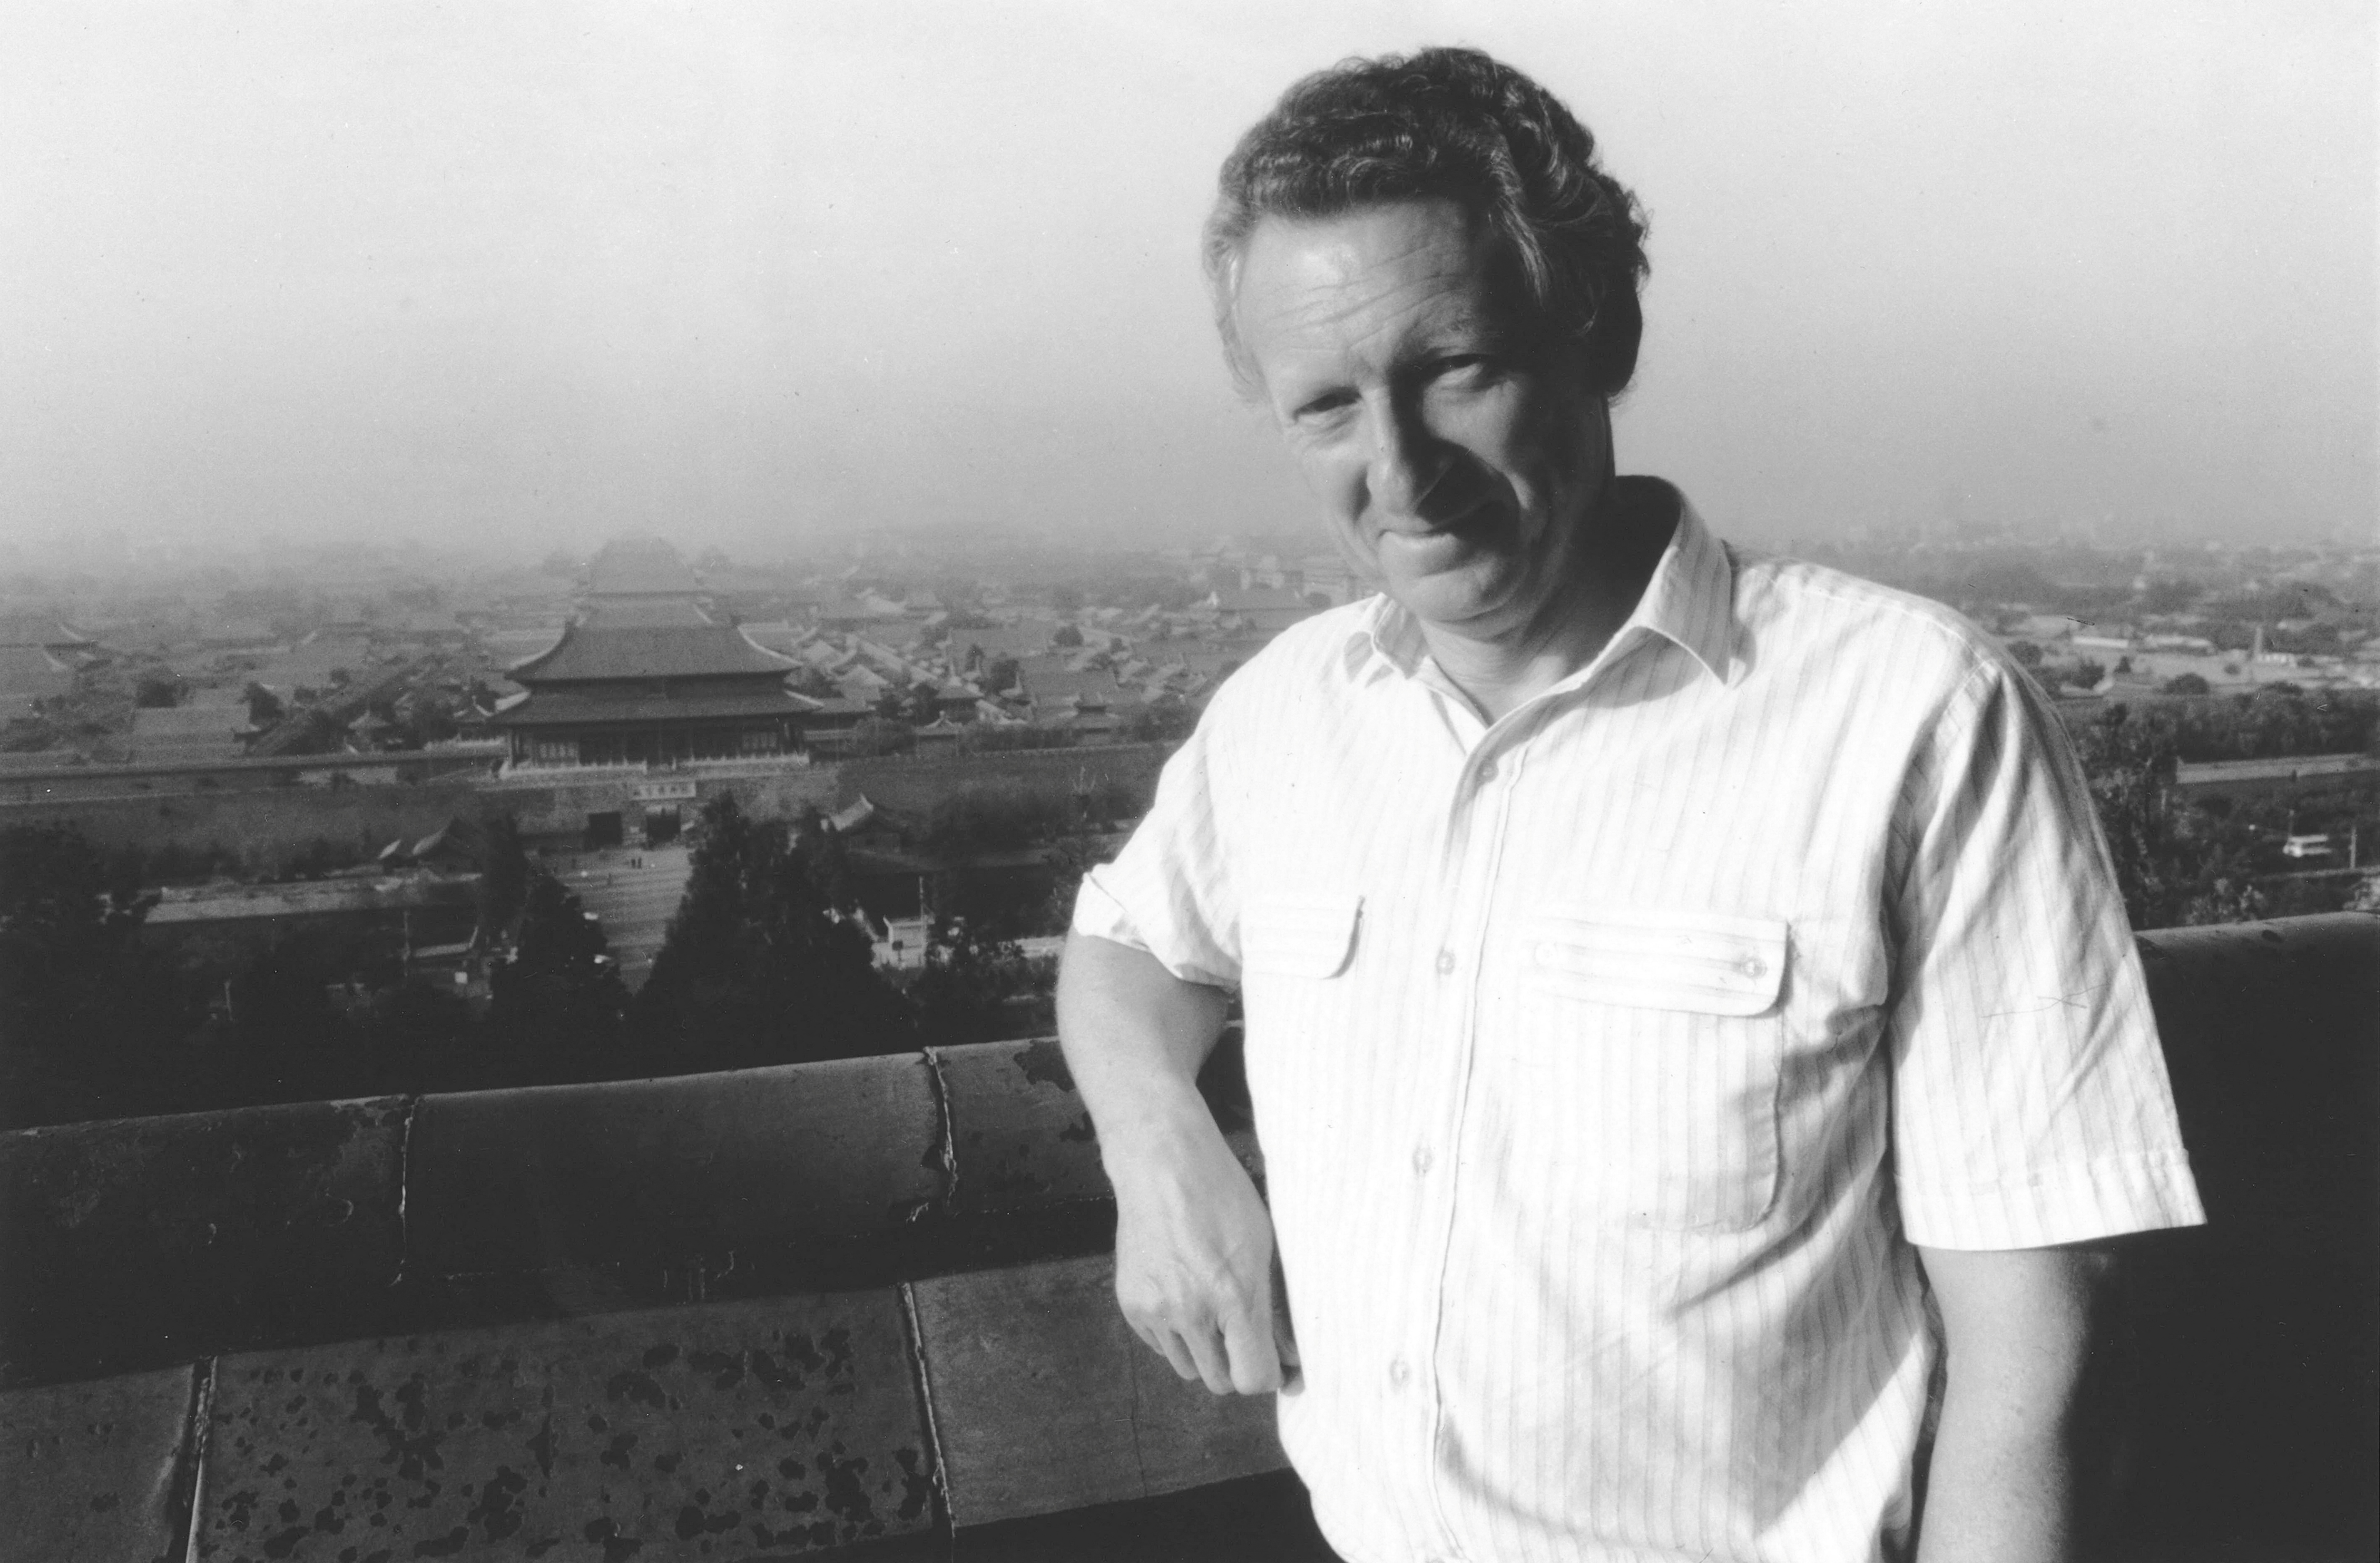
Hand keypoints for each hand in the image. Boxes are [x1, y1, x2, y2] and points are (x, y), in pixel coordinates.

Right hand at [1109, 1124, 1300, 1395]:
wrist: (1162, 1165)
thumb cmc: (1222, 1198)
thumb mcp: (1264, 1247)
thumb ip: (1275, 1309)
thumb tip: (1290, 1359)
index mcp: (1234, 1295)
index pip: (1252, 1377)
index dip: (1267, 1376)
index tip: (1271, 1362)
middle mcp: (1191, 1310)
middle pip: (1219, 1381)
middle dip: (1235, 1363)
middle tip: (1240, 1333)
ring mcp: (1156, 1309)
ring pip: (1187, 1369)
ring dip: (1203, 1353)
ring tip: (1208, 1309)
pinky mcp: (1131, 1304)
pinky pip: (1160, 1346)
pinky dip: (1174, 1334)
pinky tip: (1181, 1294)